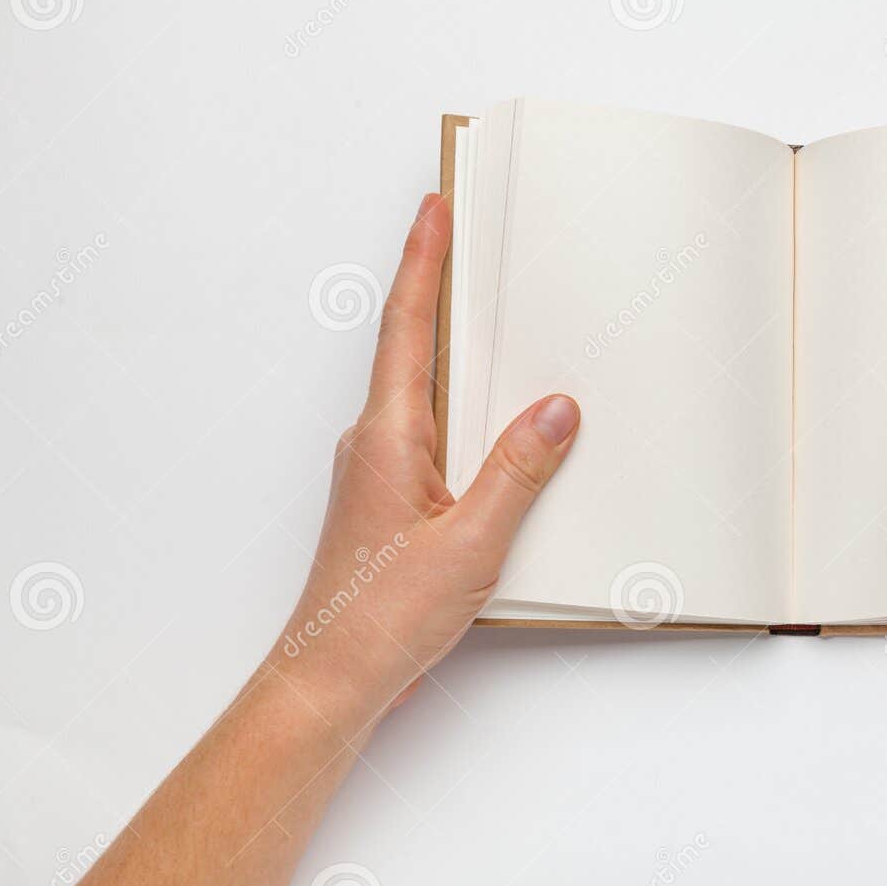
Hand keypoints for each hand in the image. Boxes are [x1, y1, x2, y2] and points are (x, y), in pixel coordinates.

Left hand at [274, 194, 579, 728]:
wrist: (331, 678)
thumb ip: (517, 471)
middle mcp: (375, 442)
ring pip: (425, 393)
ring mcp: (378, 471)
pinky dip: (464, 411)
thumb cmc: (382, 617)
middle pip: (412, 347)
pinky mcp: (390, 500)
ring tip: (496, 319)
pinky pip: (433, 434)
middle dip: (440, 289)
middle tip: (467, 238)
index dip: (422, 262)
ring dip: (456, 353)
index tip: (434, 207)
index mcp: (388, 437)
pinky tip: (498, 426)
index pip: (407, 328)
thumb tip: (555, 410)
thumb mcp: (470, 543)